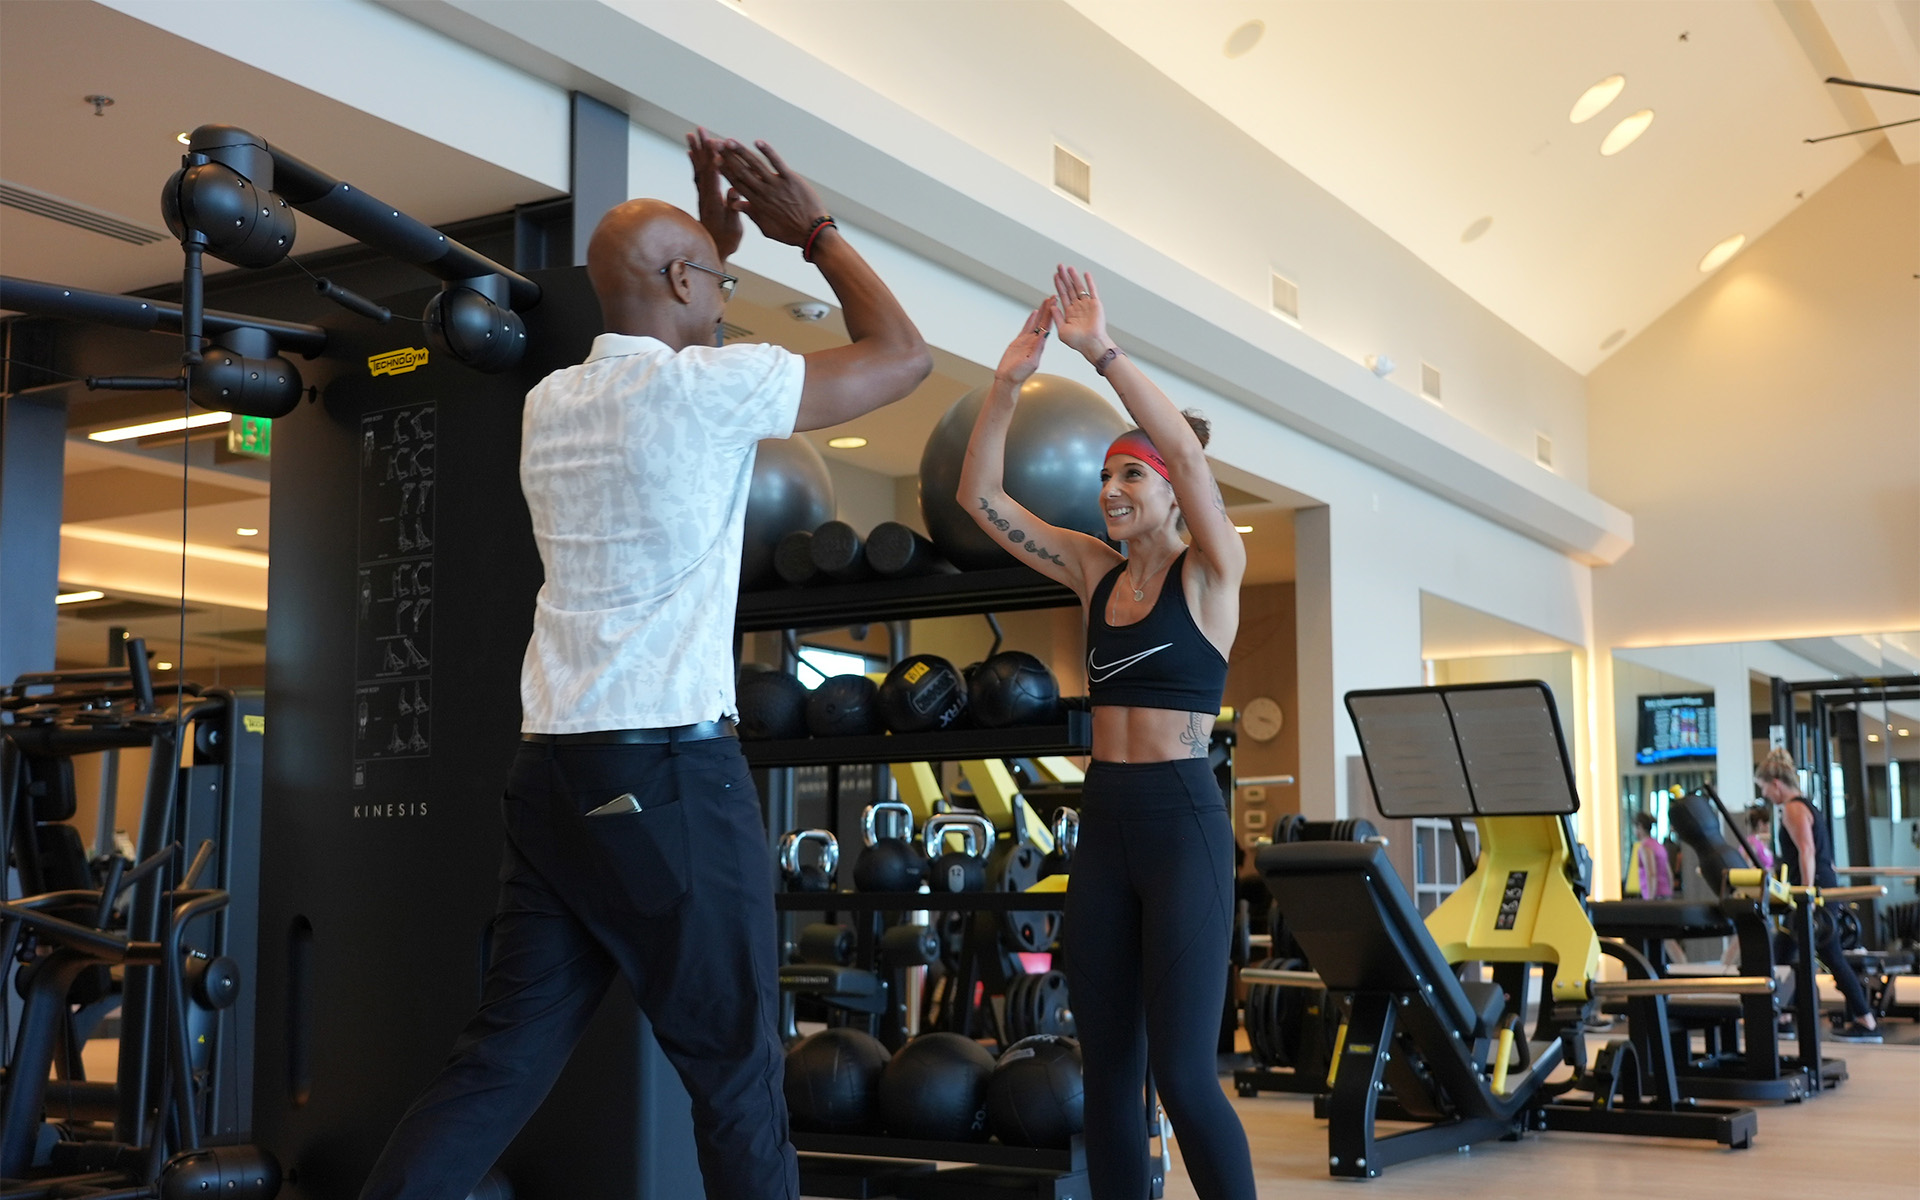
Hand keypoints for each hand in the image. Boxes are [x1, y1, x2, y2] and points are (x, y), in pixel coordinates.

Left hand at [687, 127, 741, 260]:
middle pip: (702, 167)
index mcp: (714, 200)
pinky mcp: (702, 196)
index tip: (713, 141)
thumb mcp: (734, 227)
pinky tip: (690, 152)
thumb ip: (733, 208)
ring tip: (691, 134)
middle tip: (699, 129)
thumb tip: (732, 191)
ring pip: (697, 168)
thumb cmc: (726, 240)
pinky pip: (696, 175)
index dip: (712, 158)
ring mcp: (702, 195)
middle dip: (701, 147)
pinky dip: (693, 161)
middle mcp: (705, 195)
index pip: (712, 175)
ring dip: (694, 150)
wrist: (712, 250)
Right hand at [718, 139, 829, 247]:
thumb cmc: (790, 232)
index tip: (715, 160)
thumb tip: (736, 205)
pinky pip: (777, 162)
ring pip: (755, 165)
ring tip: (729, 141)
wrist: (812, 232)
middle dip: (728, 158)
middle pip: (742, 172)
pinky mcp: (791, 179)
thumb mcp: (767, 228)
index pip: (737, 184)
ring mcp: (777, 184)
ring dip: (741, 152)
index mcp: (757, 203)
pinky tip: (758, 142)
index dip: (725, 171)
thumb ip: (752, 214)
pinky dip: (768, 151)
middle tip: (717, 145)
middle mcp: (764, 192)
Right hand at [995, 298, 1053, 384]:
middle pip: (1043, 321)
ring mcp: (1028, 341)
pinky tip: (1034, 313)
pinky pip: (1026, 328)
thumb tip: (1045, 334)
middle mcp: (1036, 341)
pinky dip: (1031, 320)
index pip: (1048, 326)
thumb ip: (1037, 347)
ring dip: (1041, 312)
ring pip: (1036, 322)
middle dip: (1049, 309)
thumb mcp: (1031, 361)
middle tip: (1054, 297)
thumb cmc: (1019, 374)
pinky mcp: (1019, 342)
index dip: (1052, 314)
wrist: (1008, 379)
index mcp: (1040, 345)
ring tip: (1046, 301)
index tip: (1056, 303)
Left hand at [1051, 265, 1110, 359]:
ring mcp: (1087, 305)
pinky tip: (1085, 273)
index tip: (1055, 275)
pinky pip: (1092, 290)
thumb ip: (1056, 317)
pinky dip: (1089, 282)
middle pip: (1069, 288)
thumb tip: (1051, 305)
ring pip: (1079, 287)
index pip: (1062, 295)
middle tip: (1060, 266)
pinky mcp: (1095, 304)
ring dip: (1074, 277)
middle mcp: (1078, 307)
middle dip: (1064, 277)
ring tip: (1069, 267)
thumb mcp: (1061, 330)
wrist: (1091, 344)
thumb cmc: (1077, 341)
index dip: (1059, 285)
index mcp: (1069, 313)